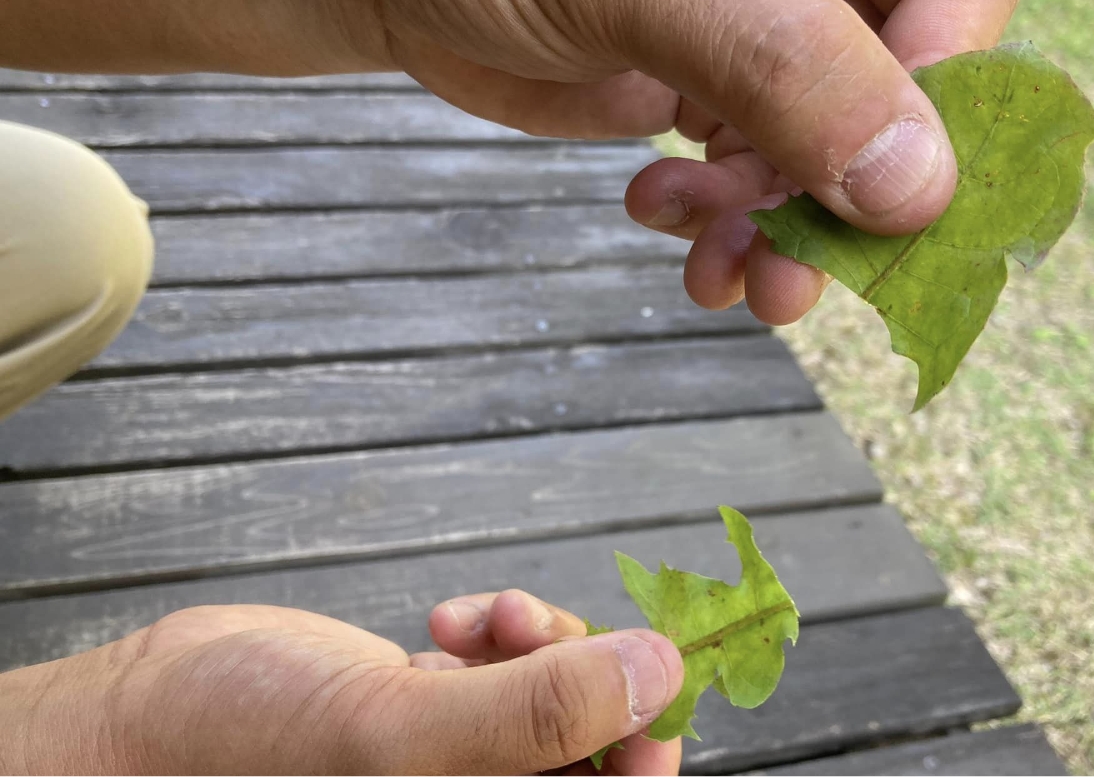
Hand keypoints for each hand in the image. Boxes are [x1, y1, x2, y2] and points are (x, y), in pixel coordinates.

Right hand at [0, 591, 682, 774]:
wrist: (149, 715)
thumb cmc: (241, 748)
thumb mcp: (396, 738)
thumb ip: (532, 717)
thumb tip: (657, 673)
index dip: (650, 742)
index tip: (643, 669)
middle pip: (604, 742)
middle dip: (582, 672)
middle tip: (530, 632)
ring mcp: (467, 764)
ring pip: (563, 693)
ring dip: (538, 641)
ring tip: (479, 619)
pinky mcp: (443, 715)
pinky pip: (514, 668)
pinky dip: (499, 631)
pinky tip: (445, 622)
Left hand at [330, 0, 1020, 322]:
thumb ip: (784, 60)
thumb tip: (918, 184)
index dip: (938, 91)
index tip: (883, 189)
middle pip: (898, 77)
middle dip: (847, 186)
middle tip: (801, 272)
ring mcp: (751, 12)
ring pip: (826, 140)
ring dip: (785, 223)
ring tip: (724, 270)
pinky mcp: (696, 77)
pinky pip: (753, 165)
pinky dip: (726, 218)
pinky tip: (664, 218)